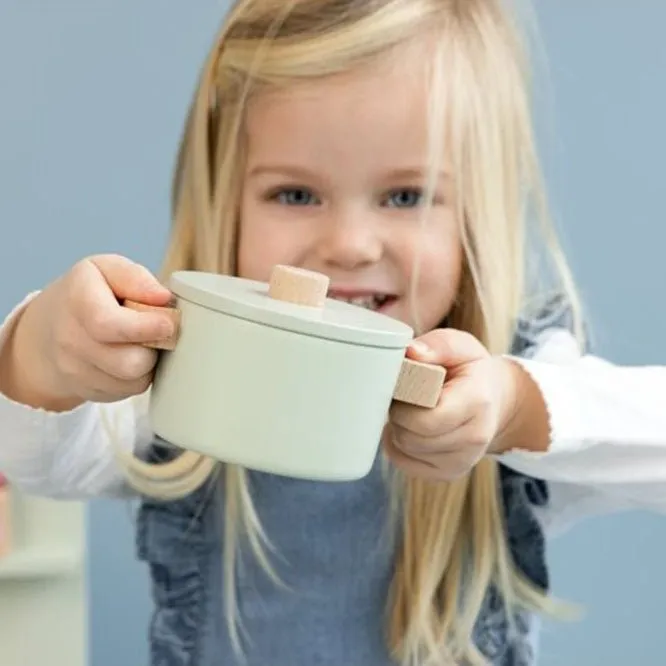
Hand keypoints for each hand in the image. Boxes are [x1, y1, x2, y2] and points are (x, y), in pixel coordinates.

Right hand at [0, 254, 174, 409]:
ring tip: (141, 342)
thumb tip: (163, 298)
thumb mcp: (106, 269)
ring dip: (148, 363)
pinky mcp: (87, 391)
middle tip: (156, 331)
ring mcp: (75, 370)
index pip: (109, 324)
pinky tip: (129, 356)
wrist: (46, 331)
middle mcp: (69, 339)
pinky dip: (138, 376)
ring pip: (133, 380)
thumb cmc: (86, 293)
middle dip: (154, 347)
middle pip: (129, 362)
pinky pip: (128, 391)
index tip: (168, 324)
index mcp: (77, 300)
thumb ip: (135, 278)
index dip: (145, 327)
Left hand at [383, 328, 531, 480]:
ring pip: (405, 450)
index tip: (405, 385)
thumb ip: (437, 345)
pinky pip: (404, 463)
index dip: (404, 402)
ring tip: (410, 408)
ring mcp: (461, 461)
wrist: (495, 401)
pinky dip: (398, 445)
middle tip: (403, 396)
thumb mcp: (460, 347)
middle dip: (398, 414)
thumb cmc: (471, 370)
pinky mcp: (448, 473)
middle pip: (411, 436)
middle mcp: (474, 439)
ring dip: (397, 428)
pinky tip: (409, 427)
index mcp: (477, 403)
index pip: (427, 418)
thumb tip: (412, 353)